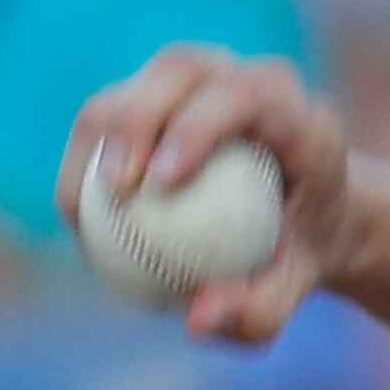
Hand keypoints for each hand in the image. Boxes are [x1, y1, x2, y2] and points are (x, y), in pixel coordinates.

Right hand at [55, 48, 357, 345]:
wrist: (310, 218)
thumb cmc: (302, 254)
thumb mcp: (294, 289)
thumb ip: (259, 310)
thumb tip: (197, 319)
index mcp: (303, 118)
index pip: (247, 97)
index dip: (197, 128)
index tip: (158, 183)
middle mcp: (257, 81)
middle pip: (182, 70)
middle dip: (136, 121)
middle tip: (114, 189)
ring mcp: (212, 76)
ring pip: (140, 83)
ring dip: (102, 137)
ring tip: (83, 207)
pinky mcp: (171, 91)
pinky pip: (116, 109)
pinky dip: (90, 153)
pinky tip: (78, 210)